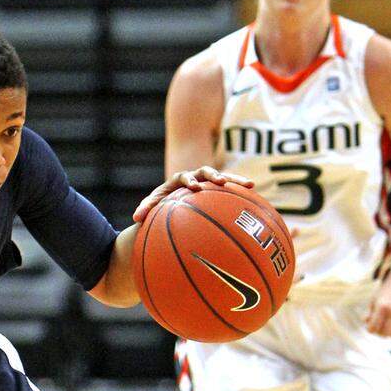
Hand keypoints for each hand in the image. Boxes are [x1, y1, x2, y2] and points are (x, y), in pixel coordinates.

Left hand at [133, 166, 252, 222]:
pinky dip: (242, 192)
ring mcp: (209, 182)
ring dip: (235, 180)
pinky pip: (232, 190)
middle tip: (221, 181)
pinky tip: (256, 197)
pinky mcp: (219, 189)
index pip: (183, 177)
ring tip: (249, 184)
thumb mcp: (154, 205)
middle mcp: (195, 177)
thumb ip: (147, 209)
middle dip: (214, 175)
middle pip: (206, 171)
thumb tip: (135, 218)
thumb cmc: (163, 202)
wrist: (174, 198)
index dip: (189, 180)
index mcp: (179, 180)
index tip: (194, 187)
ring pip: (223, 178)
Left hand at [365, 262, 390, 337]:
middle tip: (378, 329)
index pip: (373, 328)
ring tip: (386, 329)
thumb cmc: (385, 293)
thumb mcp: (374, 301)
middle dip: (379, 333)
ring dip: (389, 335)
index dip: (370, 330)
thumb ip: (370, 314)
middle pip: (384, 333)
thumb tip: (367, 324)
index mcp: (382, 307)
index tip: (370, 327)